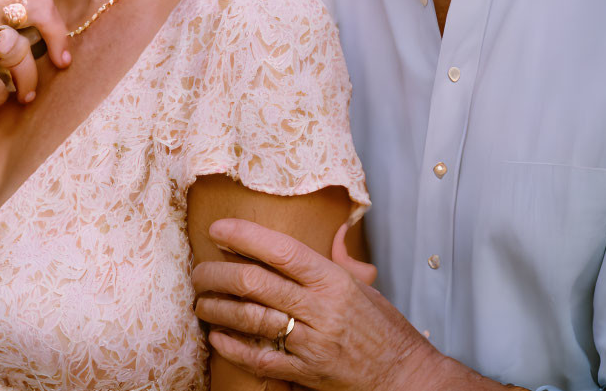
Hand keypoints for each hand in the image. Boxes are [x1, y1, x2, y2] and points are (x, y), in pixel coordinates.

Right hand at [0, 0, 70, 136]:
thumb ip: (14, 40)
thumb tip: (56, 39)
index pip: (34, 0)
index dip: (56, 29)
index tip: (62, 58)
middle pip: (31, 10)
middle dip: (50, 42)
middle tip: (56, 69)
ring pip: (12, 43)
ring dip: (21, 77)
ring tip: (14, 95)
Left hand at [193, 218, 450, 390]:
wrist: (406, 377)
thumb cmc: (385, 329)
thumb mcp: (366, 288)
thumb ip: (343, 260)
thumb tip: (337, 230)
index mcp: (333, 281)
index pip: (282, 250)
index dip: (245, 237)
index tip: (217, 230)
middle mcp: (319, 309)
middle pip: (256, 284)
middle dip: (218, 274)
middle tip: (199, 270)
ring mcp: (311, 344)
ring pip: (251, 320)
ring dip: (218, 309)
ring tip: (200, 301)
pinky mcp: (306, 375)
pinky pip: (261, 360)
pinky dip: (234, 347)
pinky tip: (217, 336)